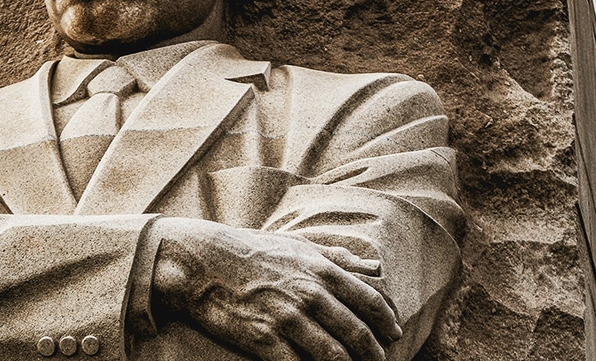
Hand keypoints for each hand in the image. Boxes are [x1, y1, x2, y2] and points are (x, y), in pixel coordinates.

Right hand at [151, 218, 400, 360]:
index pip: (370, 302)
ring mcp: (286, 318)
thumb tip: (375, 269)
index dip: (387, 323)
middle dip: (374, 355)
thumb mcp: (297, 245)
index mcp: (321, 271)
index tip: (394, 335)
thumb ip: (338, 258)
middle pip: (357, 334)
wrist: (202, 262)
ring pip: (333, 356)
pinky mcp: (263, 340)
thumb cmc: (250, 251)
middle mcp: (309, 295)